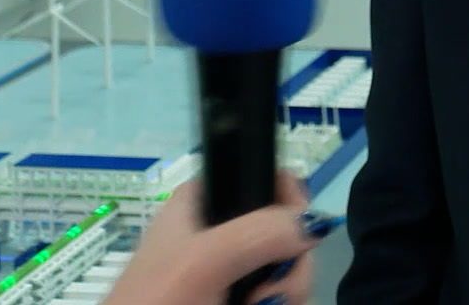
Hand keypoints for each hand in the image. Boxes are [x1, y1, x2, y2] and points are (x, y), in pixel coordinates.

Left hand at [104, 171, 318, 304]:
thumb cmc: (156, 304)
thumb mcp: (202, 262)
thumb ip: (257, 233)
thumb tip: (312, 224)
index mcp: (203, 203)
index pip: (264, 176)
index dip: (289, 200)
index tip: (297, 231)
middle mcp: (221, 231)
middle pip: (286, 229)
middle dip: (289, 264)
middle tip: (267, 292)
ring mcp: (231, 270)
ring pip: (288, 267)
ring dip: (287, 291)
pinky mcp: (239, 297)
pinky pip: (279, 293)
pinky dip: (279, 303)